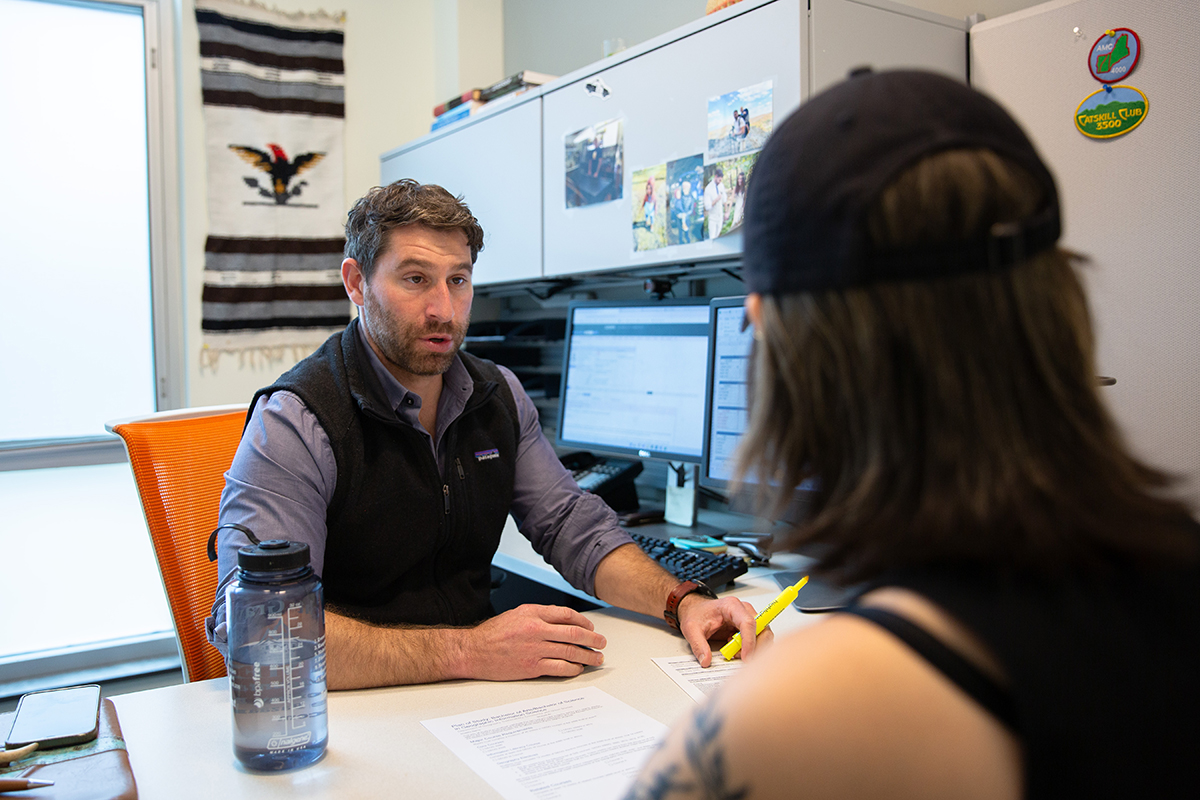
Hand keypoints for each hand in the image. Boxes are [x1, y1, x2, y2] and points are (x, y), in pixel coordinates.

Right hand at [459, 604, 606, 679]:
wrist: (473, 651)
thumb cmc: (493, 634)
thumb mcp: (516, 614)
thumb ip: (539, 615)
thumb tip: (563, 621)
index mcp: (532, 613)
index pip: (566, 615)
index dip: (583, 622)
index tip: (590, 627)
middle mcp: (535, 629)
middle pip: (573, 633)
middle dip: (592, 639)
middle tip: (601, 643)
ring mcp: (535, 649)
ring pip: (570, 651)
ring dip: (587, 656)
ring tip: (596, 658)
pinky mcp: (531, 667)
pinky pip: (559, 667)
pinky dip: (572, 668)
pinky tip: (578, 668)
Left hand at [678, 595, 770, 667]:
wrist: (696, 610)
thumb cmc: (697, 614)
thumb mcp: (692, 629)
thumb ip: (698, 645)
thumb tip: (706, 660)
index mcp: (731, 606)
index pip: (748, 623)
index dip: (749, 642)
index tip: (746, 658)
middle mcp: (743, 610)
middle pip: (762, 629)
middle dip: (756, 647)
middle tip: (742, 659)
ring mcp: (748, 618)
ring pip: (763, 635)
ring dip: (754, 649)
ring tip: (736, 654)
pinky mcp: (748, 627)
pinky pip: (758, 639)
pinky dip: (752, 649)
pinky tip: (737, 651)